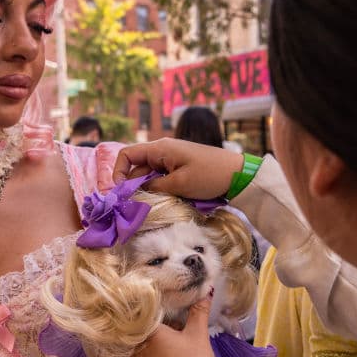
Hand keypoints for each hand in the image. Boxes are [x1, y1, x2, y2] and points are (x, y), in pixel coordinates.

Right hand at [113, 139, 244, 199]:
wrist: (238, 174)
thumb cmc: (209, 175)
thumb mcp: (179, 184)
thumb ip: (154, 187)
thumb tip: (135, 193)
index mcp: (159, 149)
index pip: (127, 155)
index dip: (118, 172)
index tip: (120, 193)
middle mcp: (162, 151)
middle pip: (137, 168)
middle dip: (132, 186)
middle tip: (131, 208)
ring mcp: (172, 160)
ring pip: (149, 175)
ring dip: (146, 190)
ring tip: (147, 207)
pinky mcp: (180, 168)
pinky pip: (161, 178)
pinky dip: (158, 189)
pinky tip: (161, 201)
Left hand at [126, 298, 219, 356]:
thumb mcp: (199, 338)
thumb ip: (199, 313)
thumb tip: (205, 291)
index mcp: (148, 333)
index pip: (146, 316)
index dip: (156, 315)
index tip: (167, 317)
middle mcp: (133, 349)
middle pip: (141, 335)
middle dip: (155, 335)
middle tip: (174, 338)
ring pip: (139, 355)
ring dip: (150, 354)